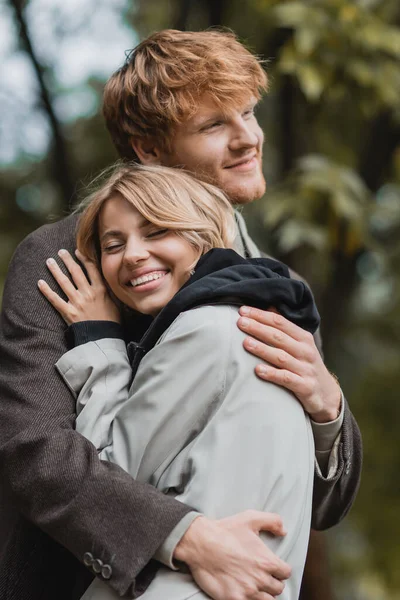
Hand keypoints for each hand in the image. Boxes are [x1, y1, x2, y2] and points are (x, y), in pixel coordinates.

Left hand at [38, 249, 119, 324]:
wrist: (104, 338)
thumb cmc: (111, 322)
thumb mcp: (115, 303)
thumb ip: (109, 291)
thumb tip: (107, 281)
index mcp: (100, 290)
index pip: (91, 269)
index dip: (83, 258)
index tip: (77, 251)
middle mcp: (88, 293)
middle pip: (75, 272)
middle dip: (67, 260)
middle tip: (60, 252)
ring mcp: (77, 302)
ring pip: (64, 282)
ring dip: (55, 270)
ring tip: (49, 261)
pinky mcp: (69, 312)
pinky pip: (55, 299)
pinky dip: (46, 290)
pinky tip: (40, 282)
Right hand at [174, 511, 290, 599]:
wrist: (201, 543)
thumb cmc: (225, 531)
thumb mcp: (250, 518)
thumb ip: (272, 521)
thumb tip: (284, 531)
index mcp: (267, 561)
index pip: (286, 573)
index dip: (280, 569)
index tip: (273, 568)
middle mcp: (260, 579)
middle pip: (278, 588)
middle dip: (272, 582)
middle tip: (262, 577)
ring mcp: (248, 591)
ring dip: (263, 594)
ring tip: (255, 587)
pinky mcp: (235, 599)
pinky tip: (244, 593)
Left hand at [237, 306, 340, 422]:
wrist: (326, 394)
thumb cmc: (306, 365)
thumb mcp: (300, 344)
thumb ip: (284, 328)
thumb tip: (269, 308)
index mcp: (303, 338)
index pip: (280, 322)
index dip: (261, 315)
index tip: (242, 311)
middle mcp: (305, 351)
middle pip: (279, 337)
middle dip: (258, 328)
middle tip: (240, 323)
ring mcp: (306, 369)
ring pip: (281, 357)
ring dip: (263, 349)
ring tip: (246, 343)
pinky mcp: (305, 386)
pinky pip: (286, 379)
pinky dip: (272, 374)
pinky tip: (257, 370)